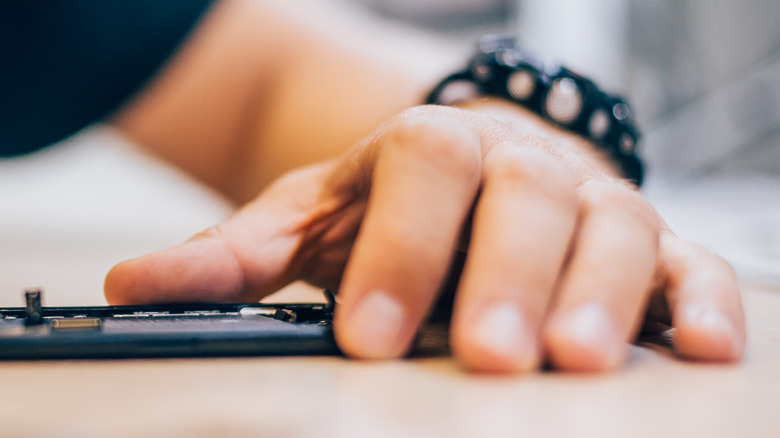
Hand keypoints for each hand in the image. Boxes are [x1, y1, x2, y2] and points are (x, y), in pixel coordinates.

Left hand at [104, 102, 744, 372]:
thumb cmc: (389, 206)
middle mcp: (519, 164)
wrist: (467, 172)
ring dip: (602, 293)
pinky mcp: (646, 238)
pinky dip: (702, 297)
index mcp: (431, 147)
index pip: (425, 171)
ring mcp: (590, 198)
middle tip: (487, 358)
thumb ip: (232, 254)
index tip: (368, 339)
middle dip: (506, 278)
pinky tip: (699, 347)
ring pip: (613, 226)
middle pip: (526, 197)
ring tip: (580, 364)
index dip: (401, 249)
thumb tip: (132, 286)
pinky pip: (686, 259)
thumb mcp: (306, 220)